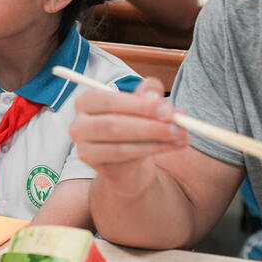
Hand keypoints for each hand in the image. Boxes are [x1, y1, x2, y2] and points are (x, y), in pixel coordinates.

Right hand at [68, 77, 188, 197]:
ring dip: (157, 140)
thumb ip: (148, 94)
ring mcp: (85, 149)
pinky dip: (154, 151)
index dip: (139, 105)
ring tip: (181, 136)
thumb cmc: (133, 125)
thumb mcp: (141, 105)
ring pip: (122, 145)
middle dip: (150, 125)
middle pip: (114, 125)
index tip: (167, 109)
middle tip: (179, 125)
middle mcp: (79, 125)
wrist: (128, 163)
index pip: (109, 101)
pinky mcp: (98, 168)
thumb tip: (156, 96)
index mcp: (86, 102)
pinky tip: (172, 146)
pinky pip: (128, 159)